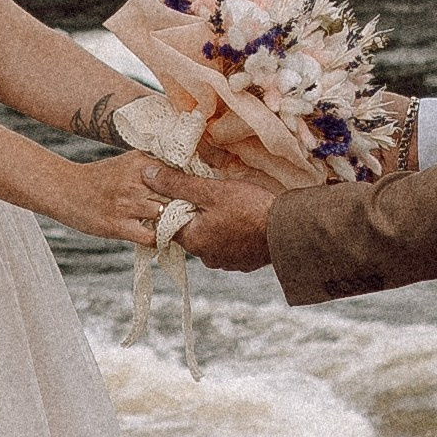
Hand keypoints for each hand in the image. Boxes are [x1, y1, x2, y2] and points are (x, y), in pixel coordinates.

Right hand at [59, 152, 179, 248]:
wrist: (64, 189)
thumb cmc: (100, 178)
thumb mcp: (128, 162)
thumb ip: (155, 166)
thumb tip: (186, 175)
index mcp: (142, 162)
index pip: (180, 175)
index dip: (191, 187)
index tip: (196, 196)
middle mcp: (136, 181)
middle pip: (177, 196)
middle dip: (185, 206)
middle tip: (191, 215)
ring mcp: (127, 204)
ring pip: (166, 216)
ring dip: (172, 223)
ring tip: (174, 226)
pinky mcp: (118, 225)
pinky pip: (151, 236)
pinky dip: (159, 239)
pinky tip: (158, 236)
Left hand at [154, 165, 278, 273]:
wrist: (289, 231)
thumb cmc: (250, 209)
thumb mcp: (211, 190)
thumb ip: (177, 183)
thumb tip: (147, 174)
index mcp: (194, 241)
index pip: (168, 225)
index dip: (172, 205)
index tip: (184, 190)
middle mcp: (207, 257)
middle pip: (191, 232)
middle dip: (196, 214)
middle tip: (211, 194)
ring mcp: (227, 262)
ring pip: (211, 239)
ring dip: (215, 225)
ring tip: (230, 206)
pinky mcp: (244, 262)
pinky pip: (230, 245)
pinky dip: (232, 233)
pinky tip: (244, 219)